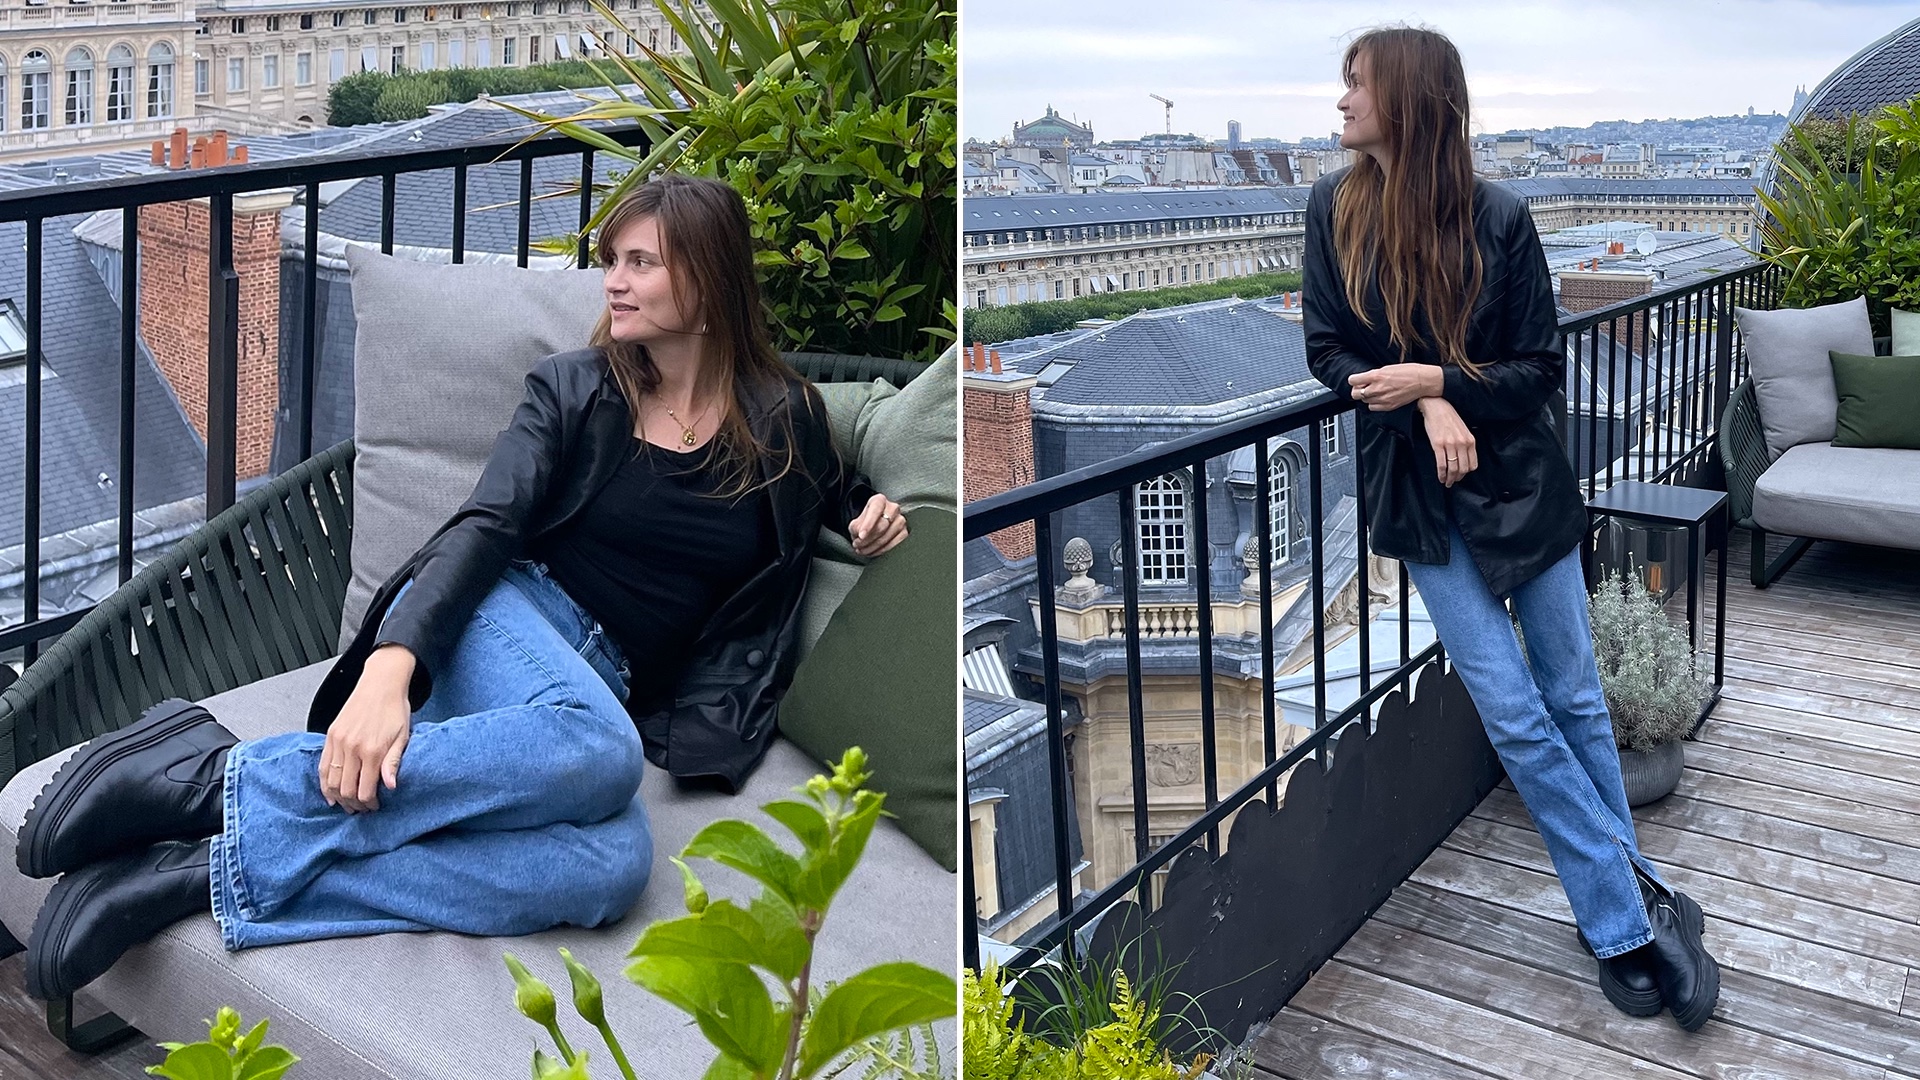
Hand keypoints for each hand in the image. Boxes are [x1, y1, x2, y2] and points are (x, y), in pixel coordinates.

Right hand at [320, 645, 414, 812]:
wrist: (381, 684)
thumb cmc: (395, 709)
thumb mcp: (403, 737)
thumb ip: (393, 763)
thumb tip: (390, 786)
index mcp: (373, 750)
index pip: (365, 790)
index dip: (369, 804)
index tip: (374, 807)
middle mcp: (353, 748)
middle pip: (346, 789)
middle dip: (354, 804)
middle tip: (361, 809)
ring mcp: (339, 742)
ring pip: (331, 781)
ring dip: (338, 797)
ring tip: (347, 804)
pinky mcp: (330, 736)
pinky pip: (322, 766)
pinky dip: (324, 783)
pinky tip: (330, 794)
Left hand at [849, 493, 908, 557]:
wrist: (873, 526)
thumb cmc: (865, 523)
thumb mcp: (856, 523)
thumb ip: (856, 528)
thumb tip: (861, 536)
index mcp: (879, 501)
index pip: (875, 511)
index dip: (868, 525)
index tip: (861, 536)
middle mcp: (893, 508)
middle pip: (881, 526)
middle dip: (867, 539)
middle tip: (857, 545)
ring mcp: (901, 520)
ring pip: (887, 537)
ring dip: (873, 547)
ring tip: (863, 550)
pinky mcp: (905, 533)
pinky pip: (894, 544)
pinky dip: (882, 551)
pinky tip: (873, 552)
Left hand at [1349, 364, 1443, 410]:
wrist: (1423, 381)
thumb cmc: (1409, 372)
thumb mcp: (1388, 367)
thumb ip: (1374, 374)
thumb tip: (1365, 379)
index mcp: (1376, 375)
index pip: (1352, 380)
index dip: (1354, 380)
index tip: (1356, 380)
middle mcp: (1377, 388)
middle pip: (1355, 394)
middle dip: (1358, 390)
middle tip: (1364, 387)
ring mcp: (1382, 398)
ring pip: (1364, 401)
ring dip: (1367, 396)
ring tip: (1376, 392)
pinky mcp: (1388, 406)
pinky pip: (1372, 407)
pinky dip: (1374, 403)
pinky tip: (1380, 398)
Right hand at [1418, 398, 1478, 486]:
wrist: (1436, 407)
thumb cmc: (1449, 418)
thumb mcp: (1463, 430)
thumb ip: (1466, 443)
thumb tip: (1463, 459)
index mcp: (1470, 440)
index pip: (1472, 464)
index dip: (1466, 473)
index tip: (1460, 476)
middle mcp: (1462, 444)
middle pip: (1463, 468)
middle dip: (1457, 478)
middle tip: (1452, 482)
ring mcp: (1450, 445)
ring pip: (1452, 468)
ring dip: (1449, 478)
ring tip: (1446, 482)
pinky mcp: (1438, 445)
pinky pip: (1441, 464)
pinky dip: (1441, 474)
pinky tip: (1440, 477)